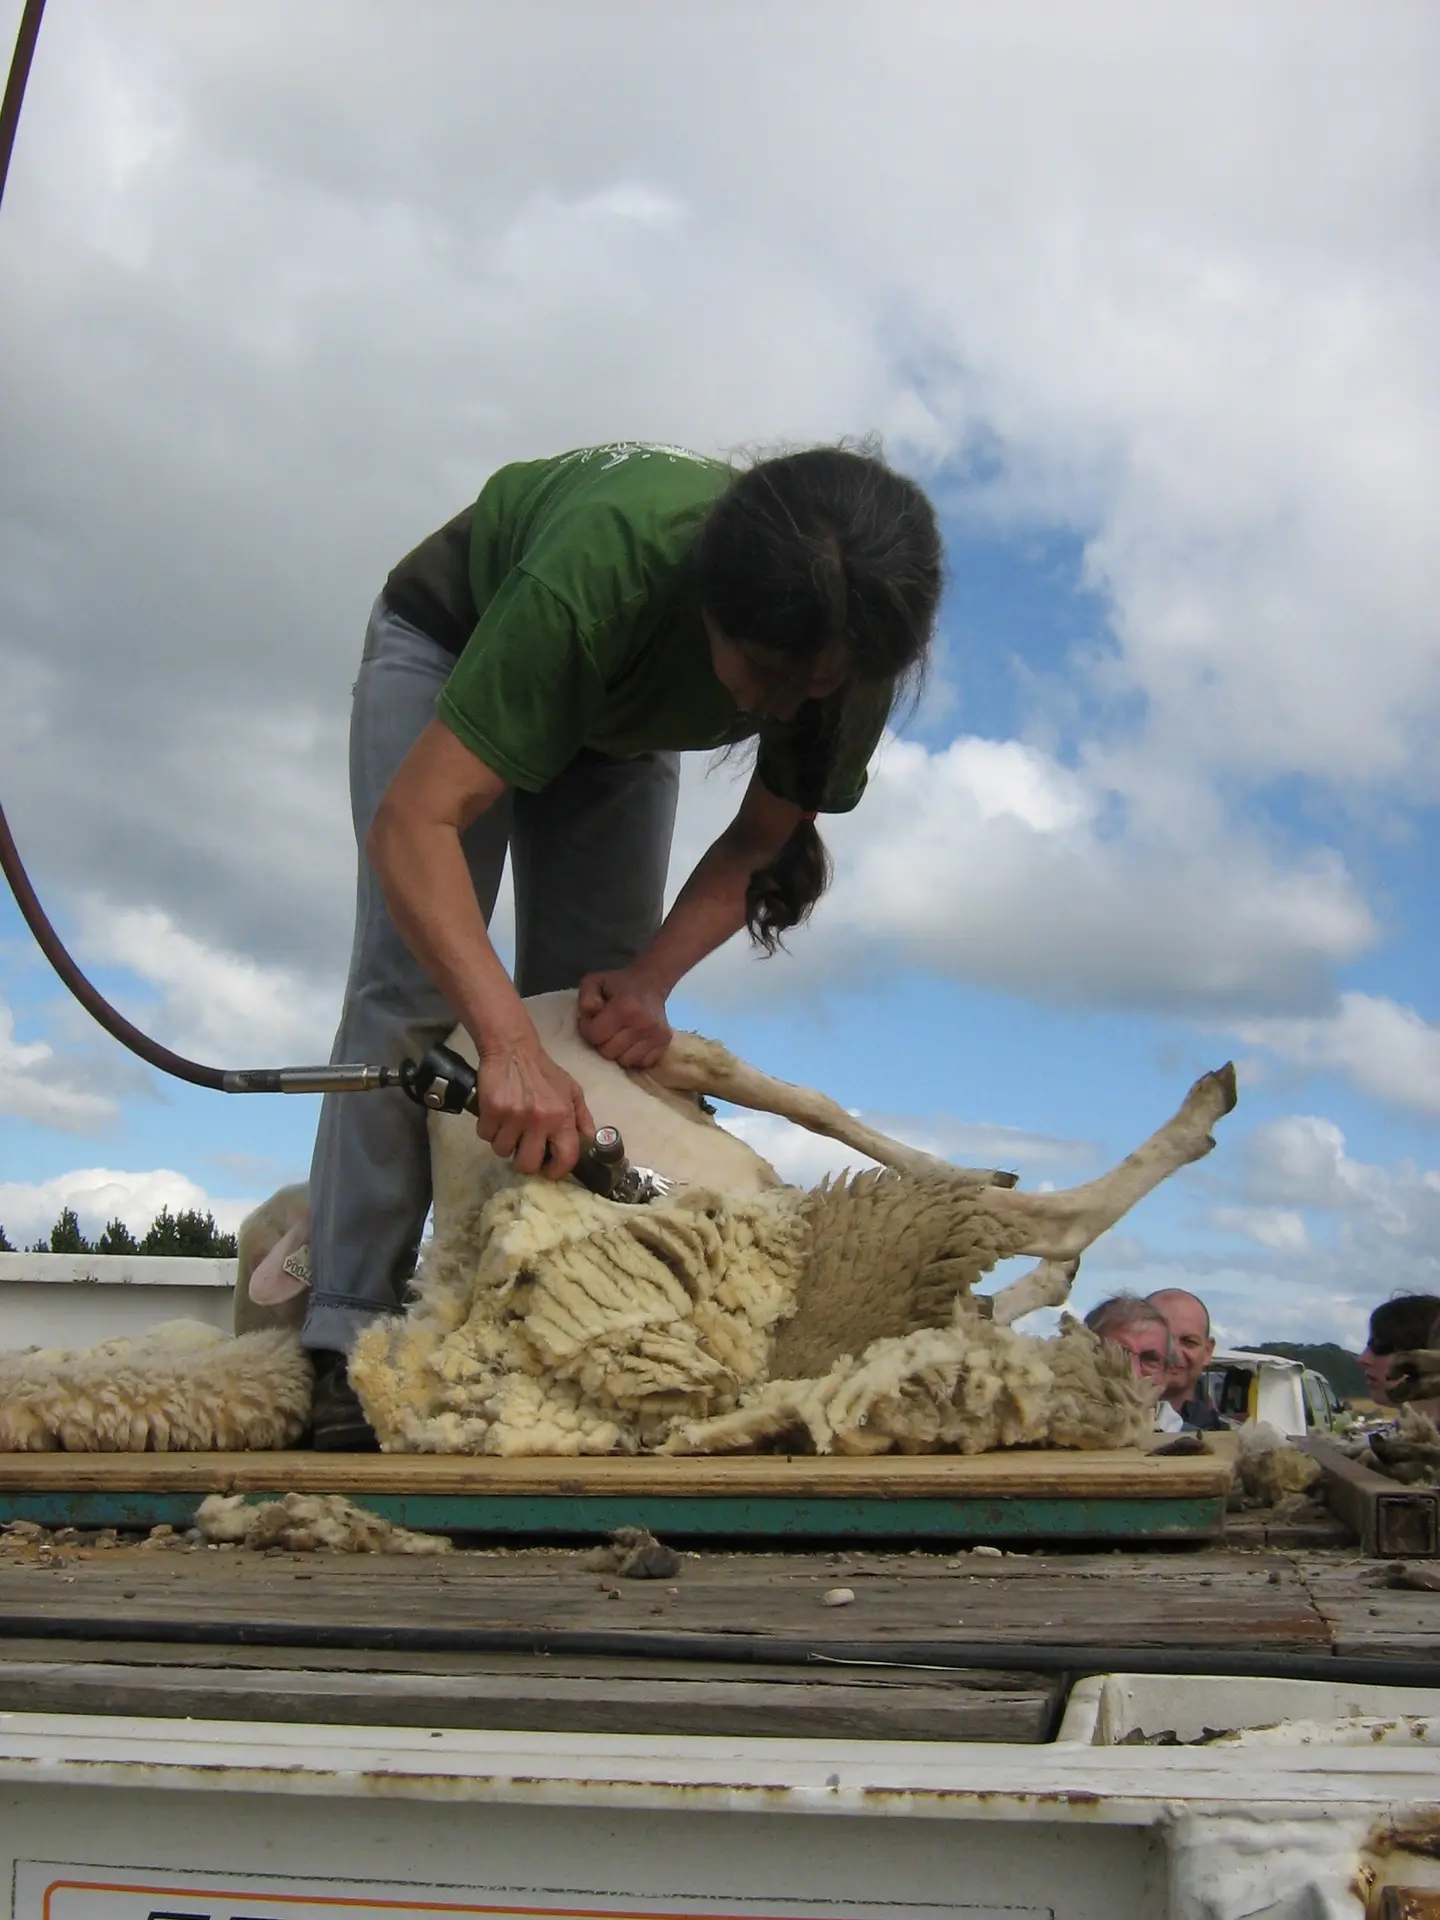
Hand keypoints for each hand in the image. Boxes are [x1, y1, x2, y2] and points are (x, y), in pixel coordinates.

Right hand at [474, 1035, 595, 1178]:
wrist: (513, 1049)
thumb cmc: (543, 1072)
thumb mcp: (571, 1091)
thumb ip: (582, 1117)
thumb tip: (590, 1141)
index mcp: (562, 1116)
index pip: (566, 1157)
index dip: (556, 1170)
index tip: (548, 1170)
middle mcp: (540, 1119)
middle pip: (527, 1164)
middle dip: (523, 1160)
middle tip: (523, 1148)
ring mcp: (514, 1116)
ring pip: (502, 1151)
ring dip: (504, 1142)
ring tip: (508, 1126)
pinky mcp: (492, 1110)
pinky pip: (485, 1136)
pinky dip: (488, 1129)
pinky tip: (496, 1116)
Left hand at [577, 966, 672, 1068]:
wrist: (651, 982)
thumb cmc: (619, 984)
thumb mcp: (594, 982)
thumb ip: (586, 999)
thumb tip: (589, 1016)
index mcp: (625, 1008)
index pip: (595, 1035)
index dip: (588, 1029)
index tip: (592, 1021)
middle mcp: (643, 1024)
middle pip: (609, 1052)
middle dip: (602, 1042)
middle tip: (606, 1029)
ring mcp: (656, 1035)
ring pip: (625, 1061)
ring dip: (618, 1051)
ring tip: (619, 1036)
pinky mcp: (665, 1042)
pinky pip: (642, 1063)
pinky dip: (634, 1056)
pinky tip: (632, 1042)